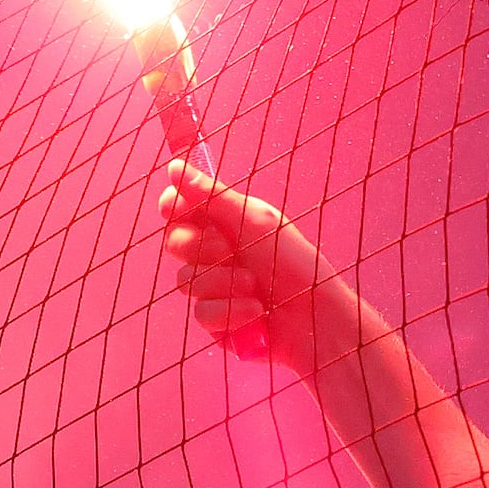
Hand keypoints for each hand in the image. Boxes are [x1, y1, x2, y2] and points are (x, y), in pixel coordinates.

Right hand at [161, 168, 333, 366]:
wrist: (315, 318)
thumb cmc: (294, 264)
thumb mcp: (254, 222)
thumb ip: (212, 196)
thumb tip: (174, 166)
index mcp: (224, 223)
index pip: (178, 208)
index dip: (173, 206)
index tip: (175, 208)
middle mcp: (214, 254)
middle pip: (174, 242)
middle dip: (202, 248)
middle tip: (232, 250)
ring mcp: (212, 288)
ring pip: (186, 280)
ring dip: (224, 283)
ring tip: (255, 286)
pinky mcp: (216, 321)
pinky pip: (201, 313)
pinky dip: (230, 311)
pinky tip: (256, 312)